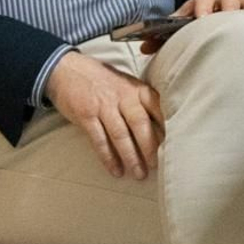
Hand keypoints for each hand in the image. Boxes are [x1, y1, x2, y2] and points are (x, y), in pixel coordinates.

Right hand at [45, 50, 163, 178]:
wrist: (67, 70)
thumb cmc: (103, 80)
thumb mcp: (127, 84)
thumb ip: (142, 101)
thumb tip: (162, 126)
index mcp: (137, 88)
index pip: (158, 108)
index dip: (167, 127)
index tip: (175, 145)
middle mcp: (123, 96)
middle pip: (141, 124)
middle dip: (150, 148)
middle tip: (157, 166)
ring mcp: (104, 106)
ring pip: (121, 135)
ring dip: (131, 157)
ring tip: (139, 174)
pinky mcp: (86, 116)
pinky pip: (99, 141)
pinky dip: (108, 158)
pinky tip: (116, 171)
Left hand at [140, 0, 243, 53]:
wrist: (218, 26)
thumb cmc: (198, 29)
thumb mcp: (181, 30)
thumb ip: (163, 39)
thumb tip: (144, 47)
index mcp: (204, 1)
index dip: (202, 6)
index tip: (201, 18)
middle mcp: (224, 1)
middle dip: (224, 8)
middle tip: (220, 21)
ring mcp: (241, 7)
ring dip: (243, 13)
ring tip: (240, 26)